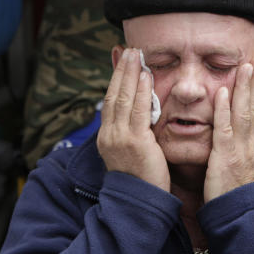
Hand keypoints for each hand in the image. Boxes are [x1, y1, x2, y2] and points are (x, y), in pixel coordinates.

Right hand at [97, 48, 169, 191]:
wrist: (140, 203)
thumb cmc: (142, 180)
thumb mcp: (133, 152)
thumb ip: (134, 131)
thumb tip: (141, 113)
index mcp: (107, 137)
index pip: (110, 101)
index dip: (115, 79)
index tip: (121, 61)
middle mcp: (109, 135)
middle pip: (113, 95)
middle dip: (121, 70)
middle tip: (128, 50)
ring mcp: (120, 138)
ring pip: (122, 98)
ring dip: (130, 74)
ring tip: (136, 55)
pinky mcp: (135, 142)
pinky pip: (137, 110)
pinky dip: (140, 91)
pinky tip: (146, 76)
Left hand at [204, 57, 253, 201]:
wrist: (243, 222)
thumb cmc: (239, 200)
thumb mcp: (245, 172)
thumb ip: (243, 155)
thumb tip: (242, 144)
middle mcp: (252, 145)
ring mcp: (240, 150)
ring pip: (244, 113)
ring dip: (244, 88)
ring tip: (246, 65)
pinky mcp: (226, 158)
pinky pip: (224, 130)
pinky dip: (222, 110)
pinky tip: (220, 92)